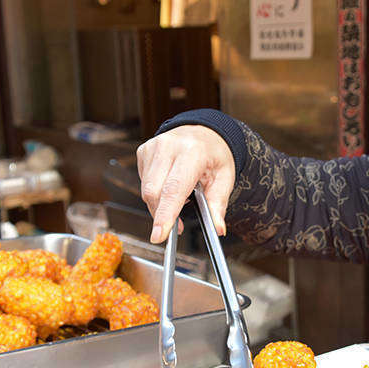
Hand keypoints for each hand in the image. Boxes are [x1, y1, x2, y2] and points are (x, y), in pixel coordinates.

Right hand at [137, 125, 234, 242]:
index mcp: (192, 152)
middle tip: (177, 225)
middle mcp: (169, 146)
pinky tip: (169, 184)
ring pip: (146, 191)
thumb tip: (217, 228)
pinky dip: (156, 192)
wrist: (204, 131)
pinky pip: (144, 183)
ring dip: (160, 204)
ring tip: (180, 197)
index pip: (173, 189)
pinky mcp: (143, 151)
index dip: (165, 215)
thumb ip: (218, 204)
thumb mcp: (225, 178)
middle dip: (162, 215)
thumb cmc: (214, 155)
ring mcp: (153, 147)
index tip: (159, 235)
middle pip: (154, 192)